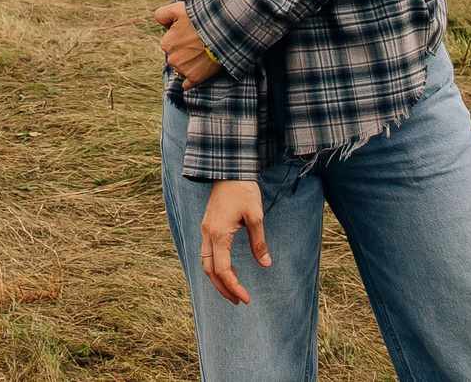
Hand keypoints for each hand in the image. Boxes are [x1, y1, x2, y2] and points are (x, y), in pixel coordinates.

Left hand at [153, 1, 220, 84]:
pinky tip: (197, 72)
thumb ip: (161, 14)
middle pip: (175, 54)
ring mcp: (184, 70)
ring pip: (182, 66)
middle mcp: (172, 59)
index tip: (190, 32)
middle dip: (183, 49)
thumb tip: (162, 25)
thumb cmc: (200, 19)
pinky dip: (190, 79)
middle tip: (198, 41)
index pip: (169, 41)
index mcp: (166, 43)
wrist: (223, 32)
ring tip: (203, 51)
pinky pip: (187, 84)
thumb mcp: (177, 9)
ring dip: (189, 62)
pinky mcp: (195, 78)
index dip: (179, 35)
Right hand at [199, 179, 270, 303]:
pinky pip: (207, 252)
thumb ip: (258, 241)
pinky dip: (215, 266)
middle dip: (223, 288)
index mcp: (218, 234)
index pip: (222, 269)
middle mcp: (208, 234)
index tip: (246, 298)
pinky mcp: (208, 225)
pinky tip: (227, 269)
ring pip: (205, 262)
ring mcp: (206, 229)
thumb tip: (265, 263)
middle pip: (209, 270)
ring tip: (233, 289)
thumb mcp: (255, 215)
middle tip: (239, 300)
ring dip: (217, 278)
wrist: (229, 168)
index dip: (234, 286)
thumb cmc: (243, 189)